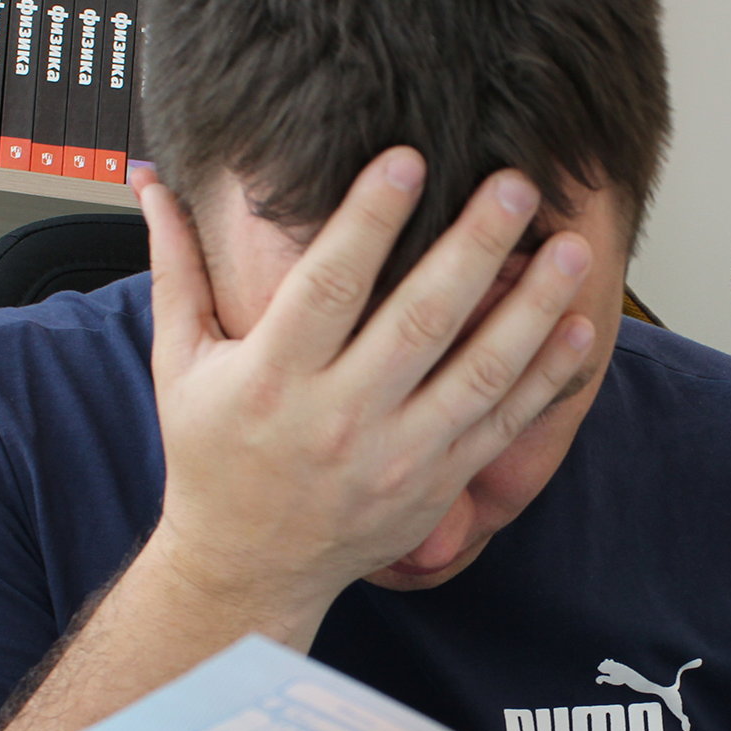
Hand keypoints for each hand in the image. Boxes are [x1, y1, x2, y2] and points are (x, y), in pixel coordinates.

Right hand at [134, 150, 596, 624]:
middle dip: (474, 247)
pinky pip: (502, 425)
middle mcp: (340, 417)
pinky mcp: (436, 484)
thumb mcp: (179, 365)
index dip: (370, 220)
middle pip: (420, 320)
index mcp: (274, 377)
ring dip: (531, 309)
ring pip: (478, 373)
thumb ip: (177, 270)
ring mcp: (397, 455)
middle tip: (515, 185)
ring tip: (570, 250)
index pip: (330, 286)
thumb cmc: (213, 458)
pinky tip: (577, 328)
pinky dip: (545, 378)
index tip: (409, 160)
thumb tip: (152, 184)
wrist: (246, 570)